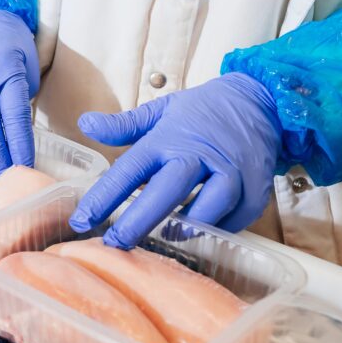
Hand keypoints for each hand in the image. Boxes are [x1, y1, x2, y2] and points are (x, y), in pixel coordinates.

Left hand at [69, 73, 281, 247]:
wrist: (260, 99)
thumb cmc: (202, 111)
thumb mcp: (160, 111)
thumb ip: (123, 125)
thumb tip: (85, 124)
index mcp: (168, 137)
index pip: (129, 169)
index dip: (104, 197)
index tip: (81, 220)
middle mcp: (199, 154)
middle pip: (166, 192)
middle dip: (138, 222)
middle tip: (114, 243)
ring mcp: (232, 170)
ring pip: (209, 206)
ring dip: (185, 227)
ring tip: (162, 238)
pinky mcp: (257, 186)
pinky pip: (237, 216)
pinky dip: (219, 227)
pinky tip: (200, 233)